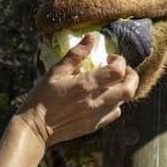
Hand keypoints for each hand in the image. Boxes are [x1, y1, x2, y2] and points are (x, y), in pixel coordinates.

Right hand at [15, 34, 138, 146]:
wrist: (35, 128)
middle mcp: (96, 101)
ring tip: (112, 82)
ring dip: (122, 88)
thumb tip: (91, 37)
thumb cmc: (42, 97)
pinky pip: (114, 113)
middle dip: (131, 76)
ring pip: (123, 101)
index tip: (109, 58)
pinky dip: (115, 103)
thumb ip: (76, 54)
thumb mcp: (55, 72)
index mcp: (86, 85)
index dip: (119, 61)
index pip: (117, 71)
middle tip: (122, 69)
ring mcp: (97, 115)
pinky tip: (103, 98)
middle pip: (129, 89)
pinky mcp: (94, 125)